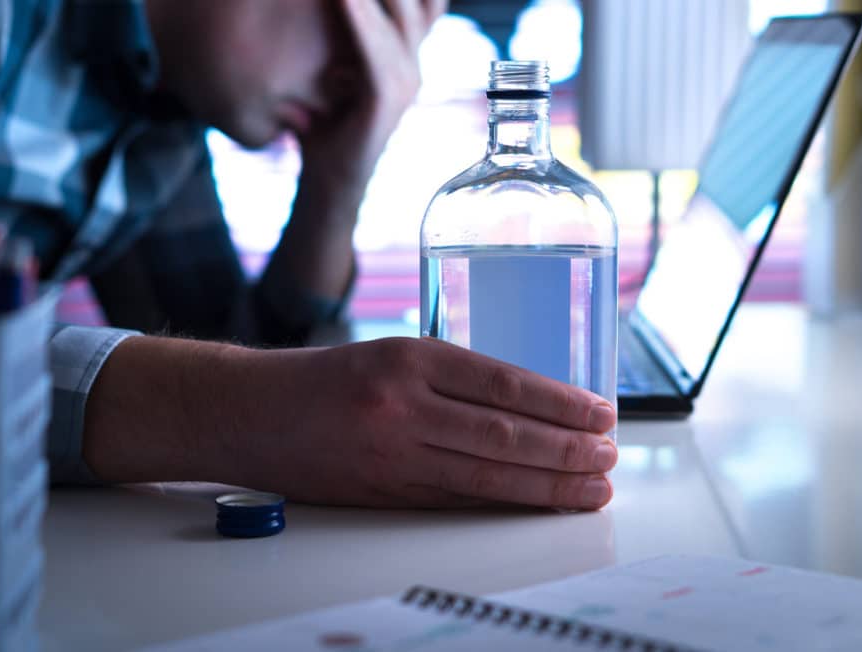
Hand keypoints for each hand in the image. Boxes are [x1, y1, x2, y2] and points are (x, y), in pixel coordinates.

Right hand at [214, 337, 617, 509]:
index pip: (504, 383)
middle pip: (505, 433)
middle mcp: (403, 404)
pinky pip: (455, 499)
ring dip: (549, 484)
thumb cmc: (322, 380)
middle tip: (611, 457)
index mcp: (409, 358)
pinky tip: (537, 503)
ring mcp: (392, 452)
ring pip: (487, 474)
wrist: (250, 412)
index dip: (561, 403)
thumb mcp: (388, 355)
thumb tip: (526, 408)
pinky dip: (503, 503)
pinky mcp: (382, 492)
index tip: (600, 414)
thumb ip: (449, 379)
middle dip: (568, 450)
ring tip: (594, 487)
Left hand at [297, 0, 445, 207]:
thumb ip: (343, 26)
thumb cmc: (322, 118)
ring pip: (401, 10)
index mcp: (404, 44)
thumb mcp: (333, 61)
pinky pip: (378, 50)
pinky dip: (359, 16)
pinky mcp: (387, 102)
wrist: (328, 184)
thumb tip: (330, 1)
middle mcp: (414, 55)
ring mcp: (407, 78)